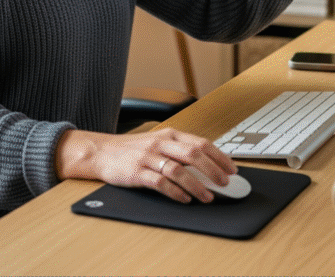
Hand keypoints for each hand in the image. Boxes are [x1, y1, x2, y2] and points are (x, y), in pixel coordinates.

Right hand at [56, 127, 236, 202]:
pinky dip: (176, 193)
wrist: (102, 152)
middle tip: (225, 183)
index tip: (232, 169)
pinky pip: (160, 183)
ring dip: (197, 185)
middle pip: (194, 154)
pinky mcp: (137, 173)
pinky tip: (184, 200)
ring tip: (208, 197)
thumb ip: (180, 150)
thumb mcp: (158, 143)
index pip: (201, 143)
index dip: (220, 157)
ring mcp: (148, 157)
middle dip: (213, 170)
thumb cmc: (133, 149)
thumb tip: (209, 166)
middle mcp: (161, 144)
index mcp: (170, 134)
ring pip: (179, 170)